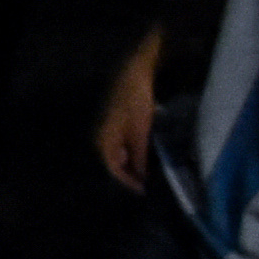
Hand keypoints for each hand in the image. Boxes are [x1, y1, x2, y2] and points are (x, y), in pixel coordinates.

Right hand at [94, 43, 162, 193]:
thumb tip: (142, 177)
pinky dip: (138, 147)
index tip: (147, 190)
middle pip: (117, 161)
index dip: (130, 181)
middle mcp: (103, 134)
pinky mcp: (120, 117)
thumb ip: (139, 156)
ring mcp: (111, 125)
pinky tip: (151, 147)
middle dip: (133, 171)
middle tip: (153, 179)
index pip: (114, 169)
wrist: (138, 69)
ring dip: (137, 159)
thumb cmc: (137, 101)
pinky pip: (127, 140)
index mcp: (104, 140)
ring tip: (154, 165)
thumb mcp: (140, 131)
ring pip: (122, 150)